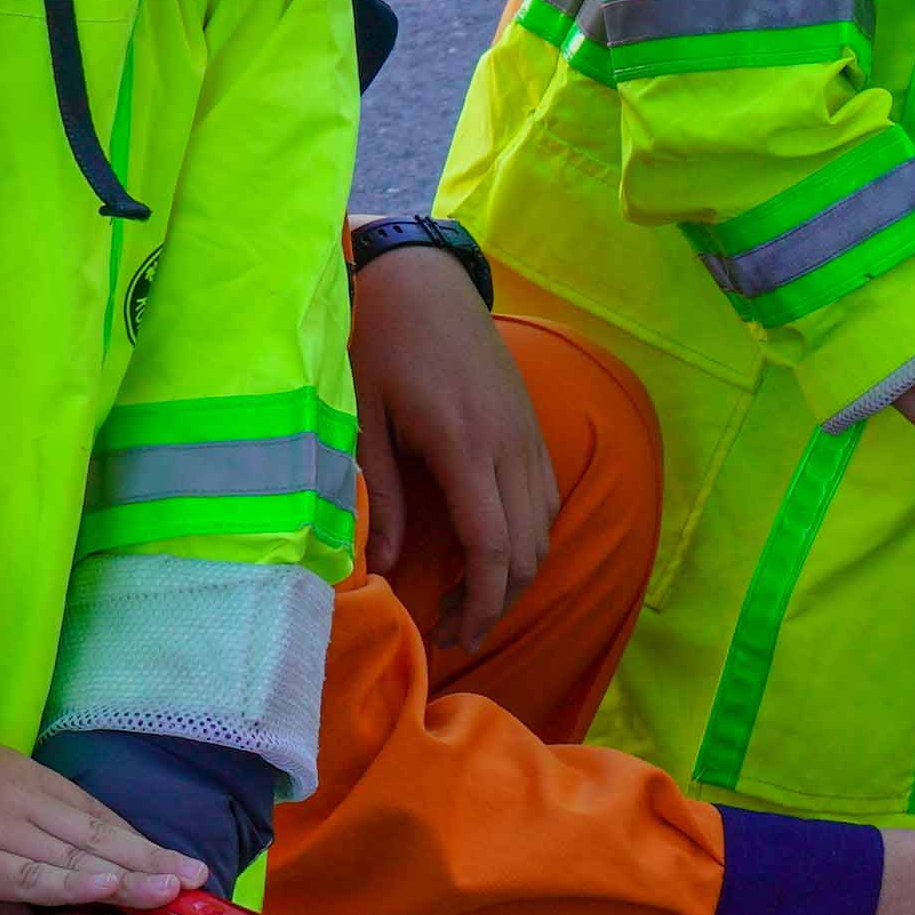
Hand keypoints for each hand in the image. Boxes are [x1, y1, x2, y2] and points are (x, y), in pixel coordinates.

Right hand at [0, 736, 184, 912]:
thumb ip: (30, 806)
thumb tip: (73, 838)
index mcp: (31, 780)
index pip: (96, 815)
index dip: (138, 842)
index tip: (177, 863)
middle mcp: (23, 802)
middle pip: (96, 835)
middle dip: (148, 859)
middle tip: (193, 878)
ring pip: (72, 857)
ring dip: (125, 876)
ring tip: (168, 890)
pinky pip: (28, 877)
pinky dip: (70, 884)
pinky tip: (106, 888)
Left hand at [349, 230, 553, 631]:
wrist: (424, 280)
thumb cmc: (382, 341)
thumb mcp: (366, 417)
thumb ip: (384, 493)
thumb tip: (388, 565)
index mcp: (466, 445)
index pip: (492, 547)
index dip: (479, 602)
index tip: (453, 635)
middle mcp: (509, 446)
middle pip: (525, 550)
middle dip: (496, 603)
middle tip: (455, 631)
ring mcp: (528, 436)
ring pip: (544, 530)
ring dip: (515, 576)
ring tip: (473, 601)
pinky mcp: (532, 429)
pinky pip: (547, 501)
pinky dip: (529, 540)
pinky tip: (497, 554)